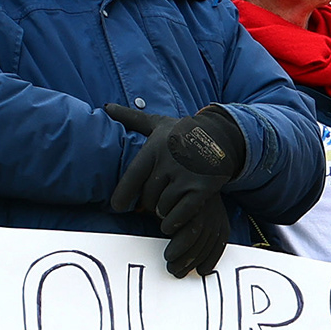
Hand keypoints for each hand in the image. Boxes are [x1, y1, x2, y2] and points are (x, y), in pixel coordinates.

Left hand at [107, 104, 245, 278]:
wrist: (223, 136)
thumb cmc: (185, 132)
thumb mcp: (159, 123)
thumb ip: (132, 118)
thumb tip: (107, 107)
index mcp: (155, 148)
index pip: (132, 177)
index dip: (122, 196)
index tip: (118, 207)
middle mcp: (169, 162)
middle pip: (147, 197)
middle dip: (147, 204)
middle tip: (151, 203)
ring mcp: (187, 176)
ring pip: (162, 208)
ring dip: (161, 212)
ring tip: (164, 206)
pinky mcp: (202, 189)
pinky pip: (180, 214)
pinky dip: (172, 221)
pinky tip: (171, 221)